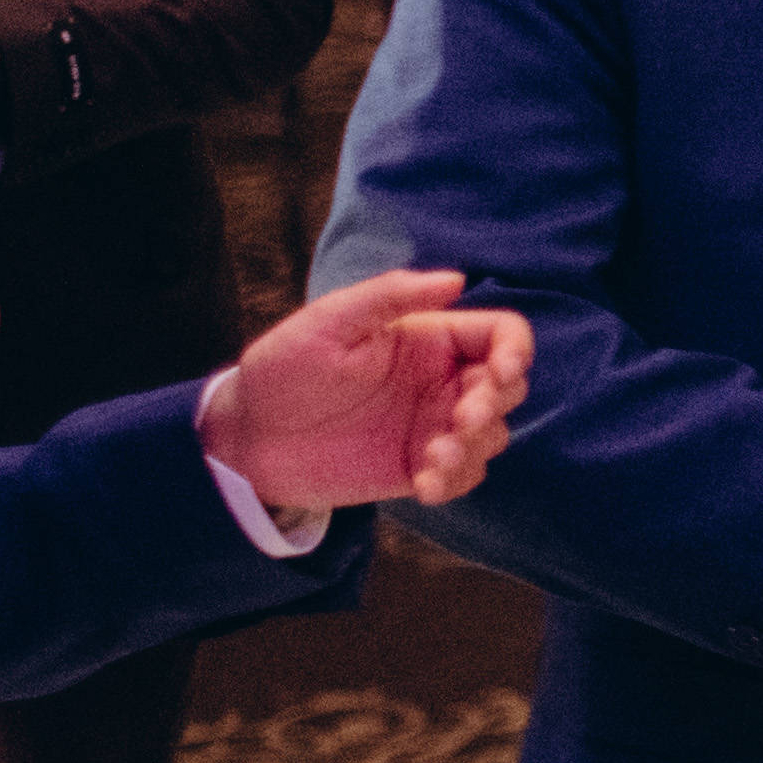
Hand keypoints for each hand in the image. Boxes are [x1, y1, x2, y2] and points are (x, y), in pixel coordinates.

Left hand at [208, 269, 536, 511]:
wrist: (247, 436)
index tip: (500, 371)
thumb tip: (456, 278)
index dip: (516, 351)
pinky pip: (462, 477)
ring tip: (434, 456)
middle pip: (508, 387)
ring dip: (476, 446)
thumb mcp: (331, 321)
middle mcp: (439, 380)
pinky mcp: (416, 467)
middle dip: (495, 403)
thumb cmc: (284, 367)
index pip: (501, 335)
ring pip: (492, 435)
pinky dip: (454, 481)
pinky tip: (423, 484)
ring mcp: (430, 425)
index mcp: (429, 338)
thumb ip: (391, 295)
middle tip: (460, 417)